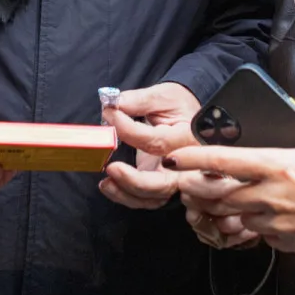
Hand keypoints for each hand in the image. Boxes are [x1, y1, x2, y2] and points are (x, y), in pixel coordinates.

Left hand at [99, 81, 200, 208]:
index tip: (110, 115)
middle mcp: (186, 165)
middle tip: (111, 168)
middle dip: (135, 181)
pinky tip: (109, 185)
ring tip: (106, 181)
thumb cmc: (177, 104)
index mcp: (188, 139)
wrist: (187, 115)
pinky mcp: (162, 183)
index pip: (157, 143)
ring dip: (127, 193)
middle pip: (164, 184)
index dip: (129, 131)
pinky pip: (146, 198)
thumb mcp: (161, 96)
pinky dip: (126, 196)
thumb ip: (137, 100)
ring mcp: (175, 177)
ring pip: (153, 197)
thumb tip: (112, 106)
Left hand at [169, 98, 294, 276]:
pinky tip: (259, 213)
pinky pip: (258, 233)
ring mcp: (278, 225)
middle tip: (187, 181)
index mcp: (281, 167)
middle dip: (198, 188)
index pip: (224, 162)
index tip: (173, 157)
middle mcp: (273, 198)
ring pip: (234, 216)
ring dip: (223, 208)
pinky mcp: (286, 244)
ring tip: (218, 197)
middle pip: (218, 195)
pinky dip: (251, 223)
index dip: (193, 158)